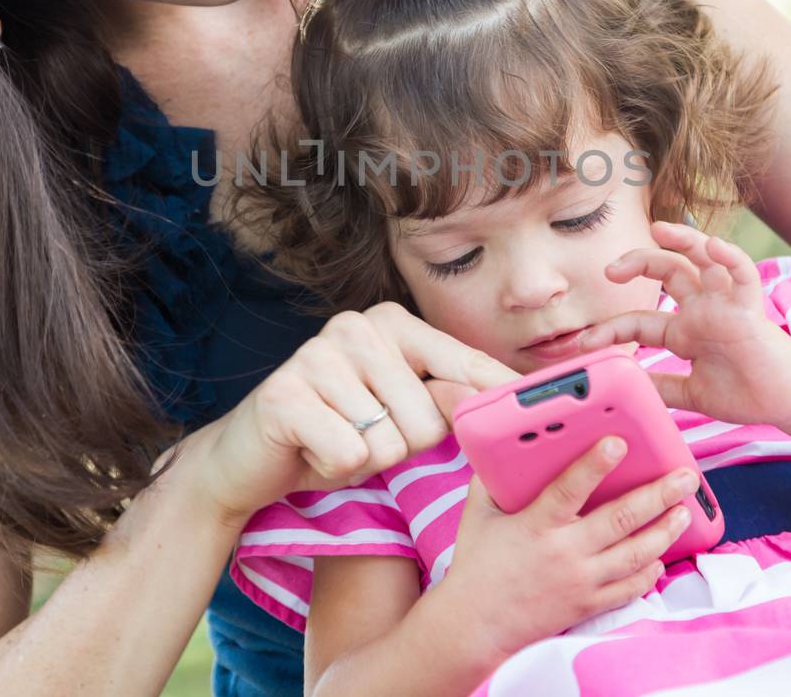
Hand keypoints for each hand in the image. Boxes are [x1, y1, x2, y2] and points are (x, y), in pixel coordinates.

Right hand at [192, 302, 517, 525]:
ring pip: (389, 443)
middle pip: (428, 419)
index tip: (543, 399)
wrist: (247, 458)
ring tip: (338, 440)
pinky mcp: (285, 394)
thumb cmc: (337, 432)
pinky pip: (349, 455)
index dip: (498, 391)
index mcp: (393, 322)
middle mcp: (357, 326)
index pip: (463, 361)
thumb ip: (445, 399)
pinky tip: (312, 450)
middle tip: (364, 436)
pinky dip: (334, 468)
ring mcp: (317, 355)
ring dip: (367, 460)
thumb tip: (495, 397)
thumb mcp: (399, 413)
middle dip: (403, 447)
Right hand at [434, 437, 697, 655]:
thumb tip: (506, 447)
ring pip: (635, 554)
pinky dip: (649, 572)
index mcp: (537, 525)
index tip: (619, 442)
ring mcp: (581, 582)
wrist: (476, 625)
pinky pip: (629, 589)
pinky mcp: (588, 604)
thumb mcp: (478, 515)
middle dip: (658, 495)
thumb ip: (493, 480)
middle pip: (621, 520)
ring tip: (684, 511)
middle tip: (685, 476)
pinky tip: (660, 556)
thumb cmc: (477, 566)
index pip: (570, 488)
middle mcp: (565, 553)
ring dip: (664, 531)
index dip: (595, 464)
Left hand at [581, 221, 790, 429]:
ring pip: (703, 260)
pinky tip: (714, 246)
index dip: (610, 329)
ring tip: (659, 229)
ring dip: (683, 240)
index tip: (583, 343)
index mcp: (686, 331)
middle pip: (666, 271)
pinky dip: (730, 257)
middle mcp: (702, 311)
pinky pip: (743, 275)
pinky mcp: (751, 310)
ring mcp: (726, 307)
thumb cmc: (747, 394)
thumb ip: (661, 387)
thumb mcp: (692, 393)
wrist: (790, 403)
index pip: (640, 320)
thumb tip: (622, 386)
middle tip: (609, 270)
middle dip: (636, 263)